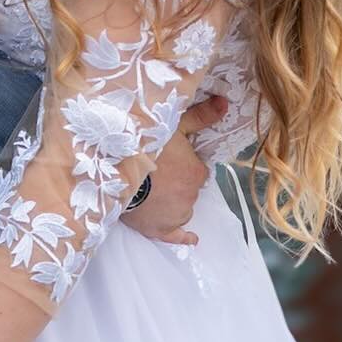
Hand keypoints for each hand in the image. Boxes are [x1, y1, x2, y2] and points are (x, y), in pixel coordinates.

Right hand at [118, 96, 228, 245]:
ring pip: (181, 209)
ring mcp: (174, 216)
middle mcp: (190, 198)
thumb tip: (226, 103)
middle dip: (177, 181)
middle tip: (156, 170)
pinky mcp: (157, 229)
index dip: (184, 164)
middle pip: (188, 190)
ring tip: (154, 190)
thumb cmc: (144, 146)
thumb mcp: (174, 125)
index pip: (197, 171)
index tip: (169, 158)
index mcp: (196, 174)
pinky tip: (192, 239)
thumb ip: (201, 116)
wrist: (115, 170)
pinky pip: (175, 237)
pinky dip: (183, 238)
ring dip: (173, 201)